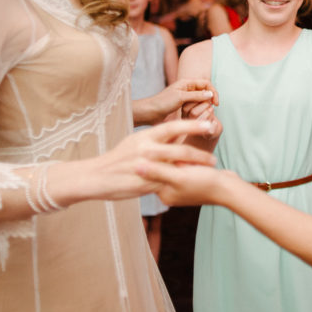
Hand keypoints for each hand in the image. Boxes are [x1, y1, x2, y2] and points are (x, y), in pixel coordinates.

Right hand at [56, 119, 219, 203]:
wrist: (96, 176)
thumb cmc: (120, 158)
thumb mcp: (137, 142)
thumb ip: (157, 139)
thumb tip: (178, 133)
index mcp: (146, 136)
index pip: (174, 127)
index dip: (193, 126)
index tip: (210, 126)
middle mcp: (147, 149)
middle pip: (180, 150)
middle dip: (200, 154)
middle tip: (215, 159)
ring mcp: (146, 167)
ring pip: (176, 168)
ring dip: (194, 170)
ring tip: (207, 172)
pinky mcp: (144, 183)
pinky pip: (166, 183)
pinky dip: (179, 183)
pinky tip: (190, 185)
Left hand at [134, 78, 218, 125]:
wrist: (150, 112)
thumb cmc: (162, 102)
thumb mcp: (181, 97)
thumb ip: (196, 95)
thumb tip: (210, 95)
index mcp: (187, 82)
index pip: (207, 84)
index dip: (213, 92)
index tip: (216, 103)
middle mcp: (188, 89)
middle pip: (205, 92)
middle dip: (206, 101)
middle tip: (202, 110)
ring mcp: (186, 97)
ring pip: (200, 101)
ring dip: (200, 108)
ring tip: (192, 113)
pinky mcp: (184, 106)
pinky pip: (195, 107)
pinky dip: (195, 111)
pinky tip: (191, 116)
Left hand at [137, 159, 237, 206]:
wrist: (230, 189)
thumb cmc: (205, 183)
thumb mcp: (179, 176)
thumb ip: (158, 171)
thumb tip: (135, 167)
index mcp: (164, 194)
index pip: (152, 173)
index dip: (153, 159)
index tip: (152, 148)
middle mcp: (171, 192)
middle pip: (162, 169)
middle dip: (168, 158)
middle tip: (178, 154)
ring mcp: (182, 187)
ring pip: (173, 166)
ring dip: (180, 157)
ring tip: (190, 159)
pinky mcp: (192, 181)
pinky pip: (184, 167)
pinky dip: (188, 160)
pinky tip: (196, 159)